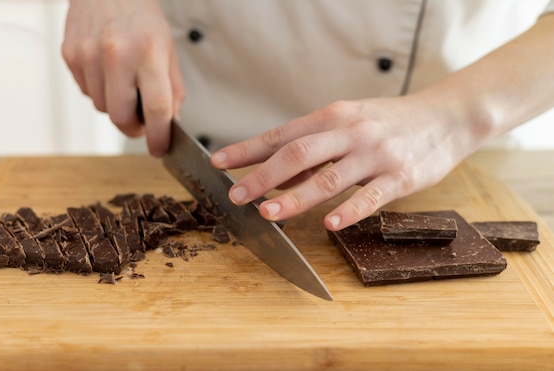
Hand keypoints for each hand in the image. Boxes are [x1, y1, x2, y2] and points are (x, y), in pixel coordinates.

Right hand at [62, 0, 183, 156]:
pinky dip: (100, 90)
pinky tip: (107, 70)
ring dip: (116, 106)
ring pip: (102, 108)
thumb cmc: (140, 17)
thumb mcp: (167, 49)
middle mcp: (116, 54)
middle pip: (121, 117)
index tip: (159, 148)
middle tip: (141, 122)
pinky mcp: (70, 55)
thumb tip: (169, 124)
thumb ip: (172, 90)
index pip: (156, 109)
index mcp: (148, 52)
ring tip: (124, 82)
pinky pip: (87, 92)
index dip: (159, 136)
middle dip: (133, 128)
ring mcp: (88, 55)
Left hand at [211, 94, 480, 230]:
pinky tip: (330, 225)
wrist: (446, 116)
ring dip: (295, 196)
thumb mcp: (348, 123)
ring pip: (329, 177)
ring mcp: (375, 154)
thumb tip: (274, 174)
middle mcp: (350, 132)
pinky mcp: (400, 176)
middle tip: (236, 195)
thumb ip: (314, 148)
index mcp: (332, 116)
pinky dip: (349, 211)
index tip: (219, 162)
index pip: (281, 134)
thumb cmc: (388, 122)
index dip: (248, 149)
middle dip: (262, 175)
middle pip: (298, 154)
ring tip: (267, 212)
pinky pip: (371, 196)